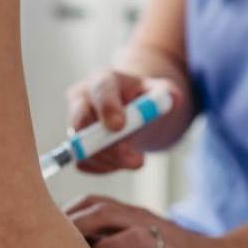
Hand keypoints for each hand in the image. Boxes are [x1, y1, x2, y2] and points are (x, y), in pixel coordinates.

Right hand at [65, 70, 181, 173]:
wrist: (131, 111)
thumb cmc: (144, 98)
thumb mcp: (159, 92)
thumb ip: (168, 93)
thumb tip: (173, 100)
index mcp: (102, 79)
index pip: (100, 91)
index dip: (107, 108)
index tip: (119, 126)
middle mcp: (81, 99)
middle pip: (81, 122)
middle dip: (107, 144)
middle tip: (136, 160)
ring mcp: (74, 124)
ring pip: (83, 148)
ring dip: (113, 160)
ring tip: (137, 157)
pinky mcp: (74, 147)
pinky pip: (85, 164)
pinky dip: (106, 168)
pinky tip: (122, 160)